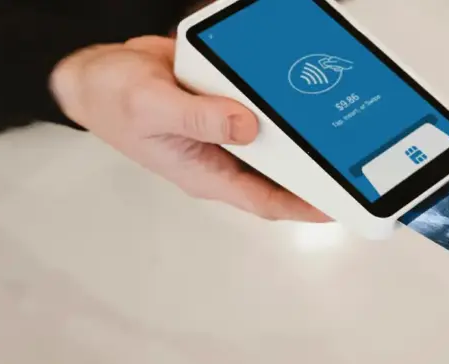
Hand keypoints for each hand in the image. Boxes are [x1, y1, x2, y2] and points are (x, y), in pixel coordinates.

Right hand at [50, 36, 326, 221]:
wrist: (95, 72)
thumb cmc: (113, 99)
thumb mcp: (152, 107)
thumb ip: (200, 117)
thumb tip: (247, 125)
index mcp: (206, 172)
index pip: (265, 200)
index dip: (303, 206)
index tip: (338, 206)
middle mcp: (220, 156)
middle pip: (279, 172)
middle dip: (314, 170)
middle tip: (353, 161)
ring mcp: (224, 130)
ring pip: (273, 137)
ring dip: (300, 130)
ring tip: (337, 124)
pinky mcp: (224, 102)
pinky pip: (258, 104)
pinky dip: (276, 96)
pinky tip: (296, 85)